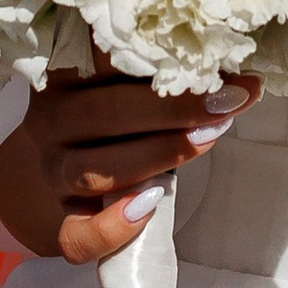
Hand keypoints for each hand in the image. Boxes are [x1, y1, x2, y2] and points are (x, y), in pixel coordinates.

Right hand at [0, 64, 258, 264]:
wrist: (93, 153)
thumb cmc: (126, 105)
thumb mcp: (140, 79)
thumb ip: (171, 71)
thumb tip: (238, 73)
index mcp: (63, 72)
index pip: (103, 57)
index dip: (161, 54)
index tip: (217, 53)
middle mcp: (49, 119)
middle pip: (103, 114)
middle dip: (172, 108)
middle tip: (226, 101)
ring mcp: (52, 171)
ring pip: (94, 172)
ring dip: (158, 155)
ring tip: (208, 138)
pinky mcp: (62, 217)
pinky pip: (77, 234)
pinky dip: (111, 227)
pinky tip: (150, 206)